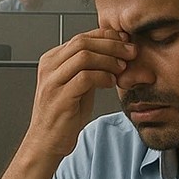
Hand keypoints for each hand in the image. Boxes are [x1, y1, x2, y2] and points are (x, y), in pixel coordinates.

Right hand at [26, 29, 137, 160]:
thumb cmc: (64, 115)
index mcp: (53, 60)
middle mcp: (50, 67)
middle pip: (83, 42)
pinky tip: (111, 82)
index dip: (107, 36)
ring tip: (122, 68)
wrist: (46, 142)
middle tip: (131, 52)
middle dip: (112, 45)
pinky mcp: (60, 97)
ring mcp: (52, 81)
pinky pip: (85, 77)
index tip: (126, 40)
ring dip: (109, 60)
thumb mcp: (78, 85)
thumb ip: (91, 67)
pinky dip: (103, 77)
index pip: (82, 37)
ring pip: (84, 56)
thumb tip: (116, 51)